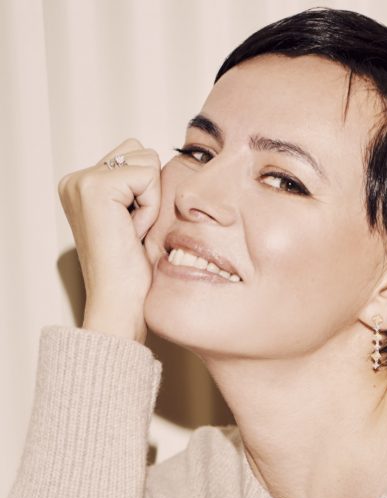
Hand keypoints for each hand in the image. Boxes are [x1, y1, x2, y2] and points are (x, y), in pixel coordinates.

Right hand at [58, 138, 161, 343]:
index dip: (147, 194)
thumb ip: (135, 189)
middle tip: (132, 230)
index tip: (130, 230)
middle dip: (150, 193)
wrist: (119, 303)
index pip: (136, 158)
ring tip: (131, 231)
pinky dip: (150, 207)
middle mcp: (75, 179)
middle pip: (142, 153)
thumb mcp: (133, 220)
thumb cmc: (131, 273)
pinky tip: (131, 231)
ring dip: (150, 200)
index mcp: (81, 185)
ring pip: (147, 161)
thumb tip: (157, 162)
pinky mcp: (95, 187)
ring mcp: (81, 180)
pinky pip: (148, 177)